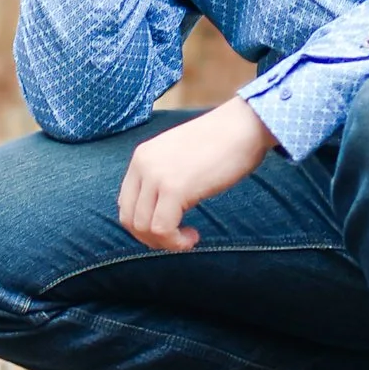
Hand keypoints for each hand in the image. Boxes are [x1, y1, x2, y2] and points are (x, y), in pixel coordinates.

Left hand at [117, 97, 275, 251]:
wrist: (243, 126)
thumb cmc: (221, 143)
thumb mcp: (179, 157)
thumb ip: (163, 177)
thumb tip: (159, 210)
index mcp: (141, 157)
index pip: (125, 203)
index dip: (144, 225)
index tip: (169, 228)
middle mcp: (142, 165)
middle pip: (129, 219)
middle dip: (151, 238)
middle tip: (177, 238)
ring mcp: (156, 176)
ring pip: (143, 227)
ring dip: (165, 243)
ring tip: (190, 236)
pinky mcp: (174, 188)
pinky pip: (162, 229)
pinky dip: (175, 242)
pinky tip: (193, 237)